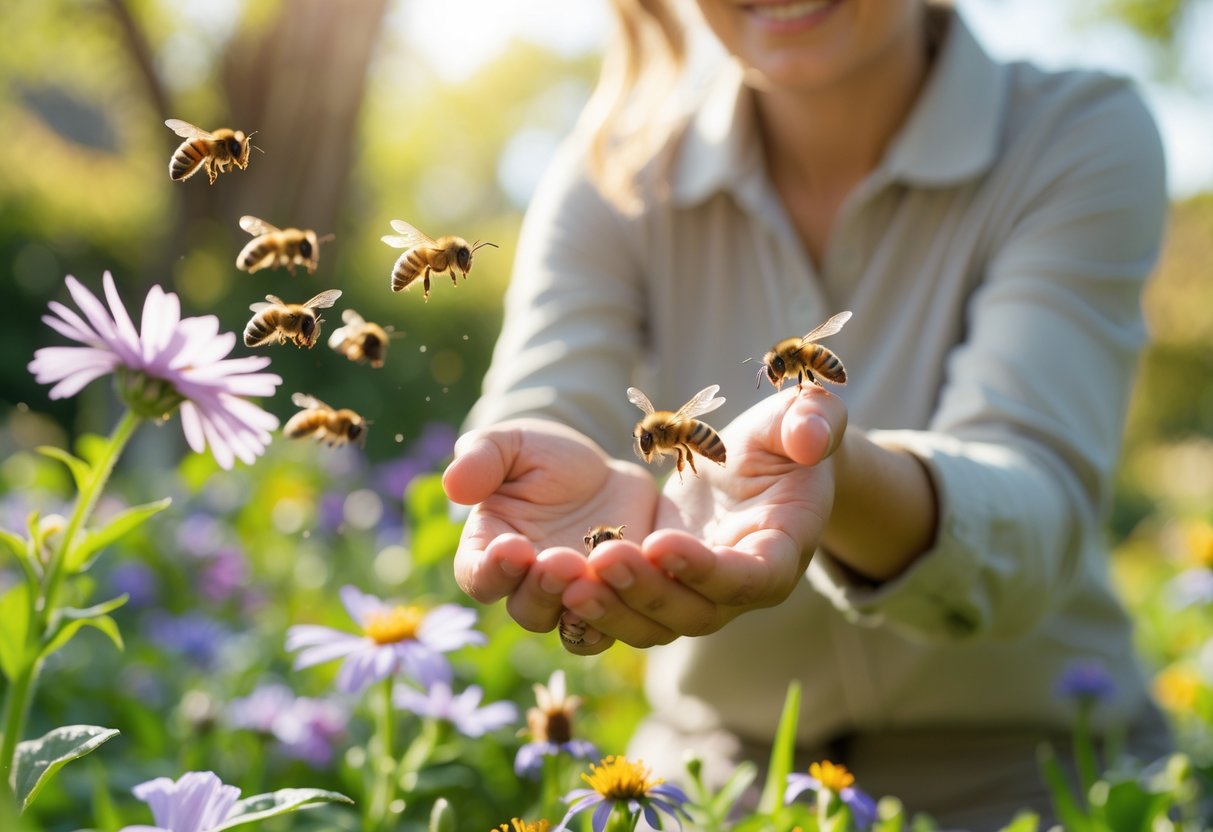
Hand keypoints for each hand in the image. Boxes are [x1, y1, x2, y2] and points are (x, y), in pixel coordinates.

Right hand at [442, 418, 659, 632]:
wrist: (602, 473)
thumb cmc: (544, 457)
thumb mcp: (512, 444)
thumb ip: (482, 457)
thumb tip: (453, 484)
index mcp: (489, 552)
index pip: (477, 576)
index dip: (491, 570)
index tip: (512, 549)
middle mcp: (526, 588)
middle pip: (527, 610)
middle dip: (543, 589)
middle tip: (560, 562)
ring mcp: (571, 601)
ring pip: (572, 628)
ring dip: (584, 610)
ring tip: (596, 575)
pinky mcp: (614, 602)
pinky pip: (617, 626)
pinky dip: (624, 617)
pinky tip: (635, 594)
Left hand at [559, 386, 846, 652]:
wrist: (765, 467)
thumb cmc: (787, 439)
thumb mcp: (803, 419)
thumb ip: (815, 423)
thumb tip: (812, 438)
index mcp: (780, 552)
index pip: (749, 578)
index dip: (705, 569)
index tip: (659, 542)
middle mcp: (740, 590)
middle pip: (693, 613)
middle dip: (645, 592)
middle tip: (598, 559)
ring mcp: (698, 596)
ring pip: (653, 624)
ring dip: (611, 609)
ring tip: (565, 579)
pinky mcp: (662, 589)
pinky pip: (627, 612)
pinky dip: (594, 606)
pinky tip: (554, 583)